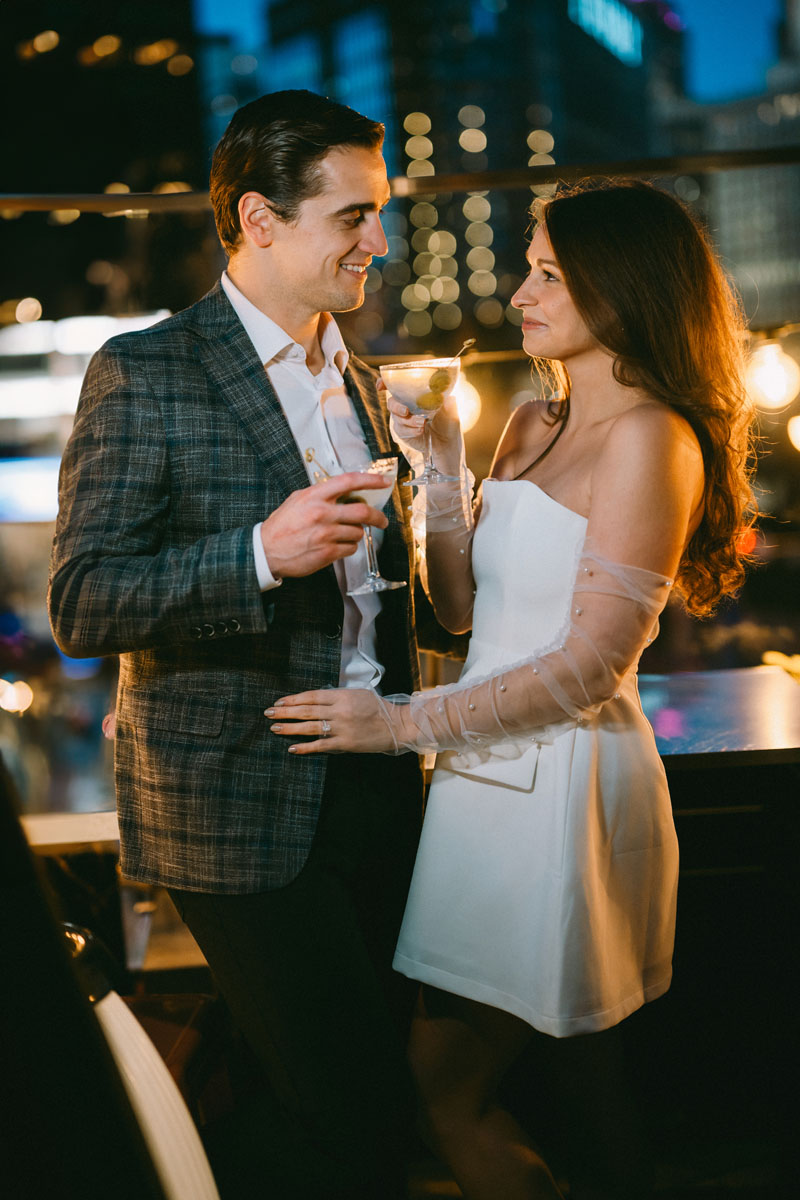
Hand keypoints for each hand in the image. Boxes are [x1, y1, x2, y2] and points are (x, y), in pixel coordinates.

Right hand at [260, 472, 388, 578]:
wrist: (266, 550)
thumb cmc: (282, 525)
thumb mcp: (298, 499)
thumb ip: (321, 494)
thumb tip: (346, 492)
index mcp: (315, 496)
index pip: (350, 481)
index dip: (371, 480)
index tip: (384, 482)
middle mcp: (322, 513)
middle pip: (363, 512)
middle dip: (378, 517)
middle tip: (382, 520)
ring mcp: (326, 534)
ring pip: (358, 532)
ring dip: (356, 533)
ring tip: (343, 535)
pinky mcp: (327, 553)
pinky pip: (351, 548)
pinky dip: (348, 547)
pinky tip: (336, 545)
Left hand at [266, 687, 404, 754]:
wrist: (397, 725)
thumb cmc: (378, 708)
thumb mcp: (357, 694)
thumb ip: (336, 697)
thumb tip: (314, 701)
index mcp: (342, 696)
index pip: (311, 696)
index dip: (293, 699)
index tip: (279, 702)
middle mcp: (339, 711)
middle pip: (306, 710)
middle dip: (285, 712)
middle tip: (268, 713)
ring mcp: (341, 728)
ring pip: (309, 727)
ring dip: (290, 728)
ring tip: (275, 727)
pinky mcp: (345, 744)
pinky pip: (321, 746)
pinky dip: (305, 747)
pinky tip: (292, 748)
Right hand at [381, 379, 462, 474]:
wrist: (446, 442)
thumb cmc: (447, 422)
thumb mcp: (451, 411)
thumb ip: (449, 404)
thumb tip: (448, 398)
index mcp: (414, 395)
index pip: (395, 386)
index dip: (385, 383)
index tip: (381, 386)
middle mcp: (405, 405)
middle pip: (392, 403)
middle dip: (397, 406)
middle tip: (406, 411)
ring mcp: (403, 419)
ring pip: (397, 418)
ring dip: (409, 421)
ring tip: (422, 424)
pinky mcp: (403, 432)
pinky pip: (401, 430)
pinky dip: (410, 430)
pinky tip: (420, 431)